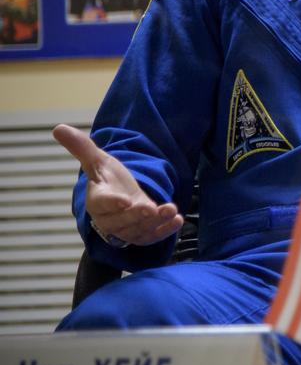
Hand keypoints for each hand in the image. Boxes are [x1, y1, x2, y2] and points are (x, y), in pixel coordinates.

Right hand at [52, 124, 182, 246]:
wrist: (122, 197)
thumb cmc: (108, 180)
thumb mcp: (98, 162)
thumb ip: (82, 148)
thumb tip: (58, 128)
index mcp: (97, 201)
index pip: (102, 203)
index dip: (112, 203)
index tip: (124, 201)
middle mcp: (109, 219)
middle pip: (122, 221)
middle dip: (137, 215)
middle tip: (151, 208)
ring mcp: (126, 229)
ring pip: (139, 230)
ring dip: (156, 222)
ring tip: (170, 210)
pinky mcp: (141, 235)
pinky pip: (152, 237)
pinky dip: (165, 230)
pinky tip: (177, 220)